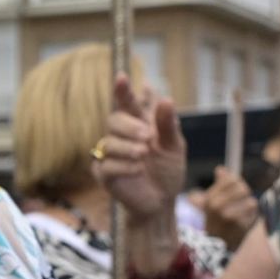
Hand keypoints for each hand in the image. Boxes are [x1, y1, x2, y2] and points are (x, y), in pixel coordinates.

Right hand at [96, 75, 186, 223]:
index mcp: (138, 124)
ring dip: (127, 147)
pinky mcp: (104, 174)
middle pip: (113, 120)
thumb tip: (166, 99)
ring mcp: (110, 155)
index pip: (127, 103)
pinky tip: (137, 170)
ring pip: (108, 143)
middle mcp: (122, 136)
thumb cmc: (167, 170)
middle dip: (129, 126)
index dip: (123, 90)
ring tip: (144, 155)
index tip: (122, 77)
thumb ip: (168, 125)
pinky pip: (105, 165)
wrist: (162, 201)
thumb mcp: (175, 146)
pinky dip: (123, 165)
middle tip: (148, 137)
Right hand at [200, 166, 258, 246]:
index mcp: (210, 198)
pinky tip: (245, 223)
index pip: (231, 179)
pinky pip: (254, 214)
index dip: (238, 183)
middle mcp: (216, 205)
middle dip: (246, 196)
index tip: (236, 191)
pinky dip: (253, 218)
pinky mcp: (239, 225)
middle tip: (242, 204)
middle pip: (243, 188)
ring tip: (243, 216)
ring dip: (250, 209)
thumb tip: (220, 168)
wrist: (217, 247)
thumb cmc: (217, 222)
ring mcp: (228, 215)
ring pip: (251, 201)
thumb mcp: (213, 202)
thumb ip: (219, 185)